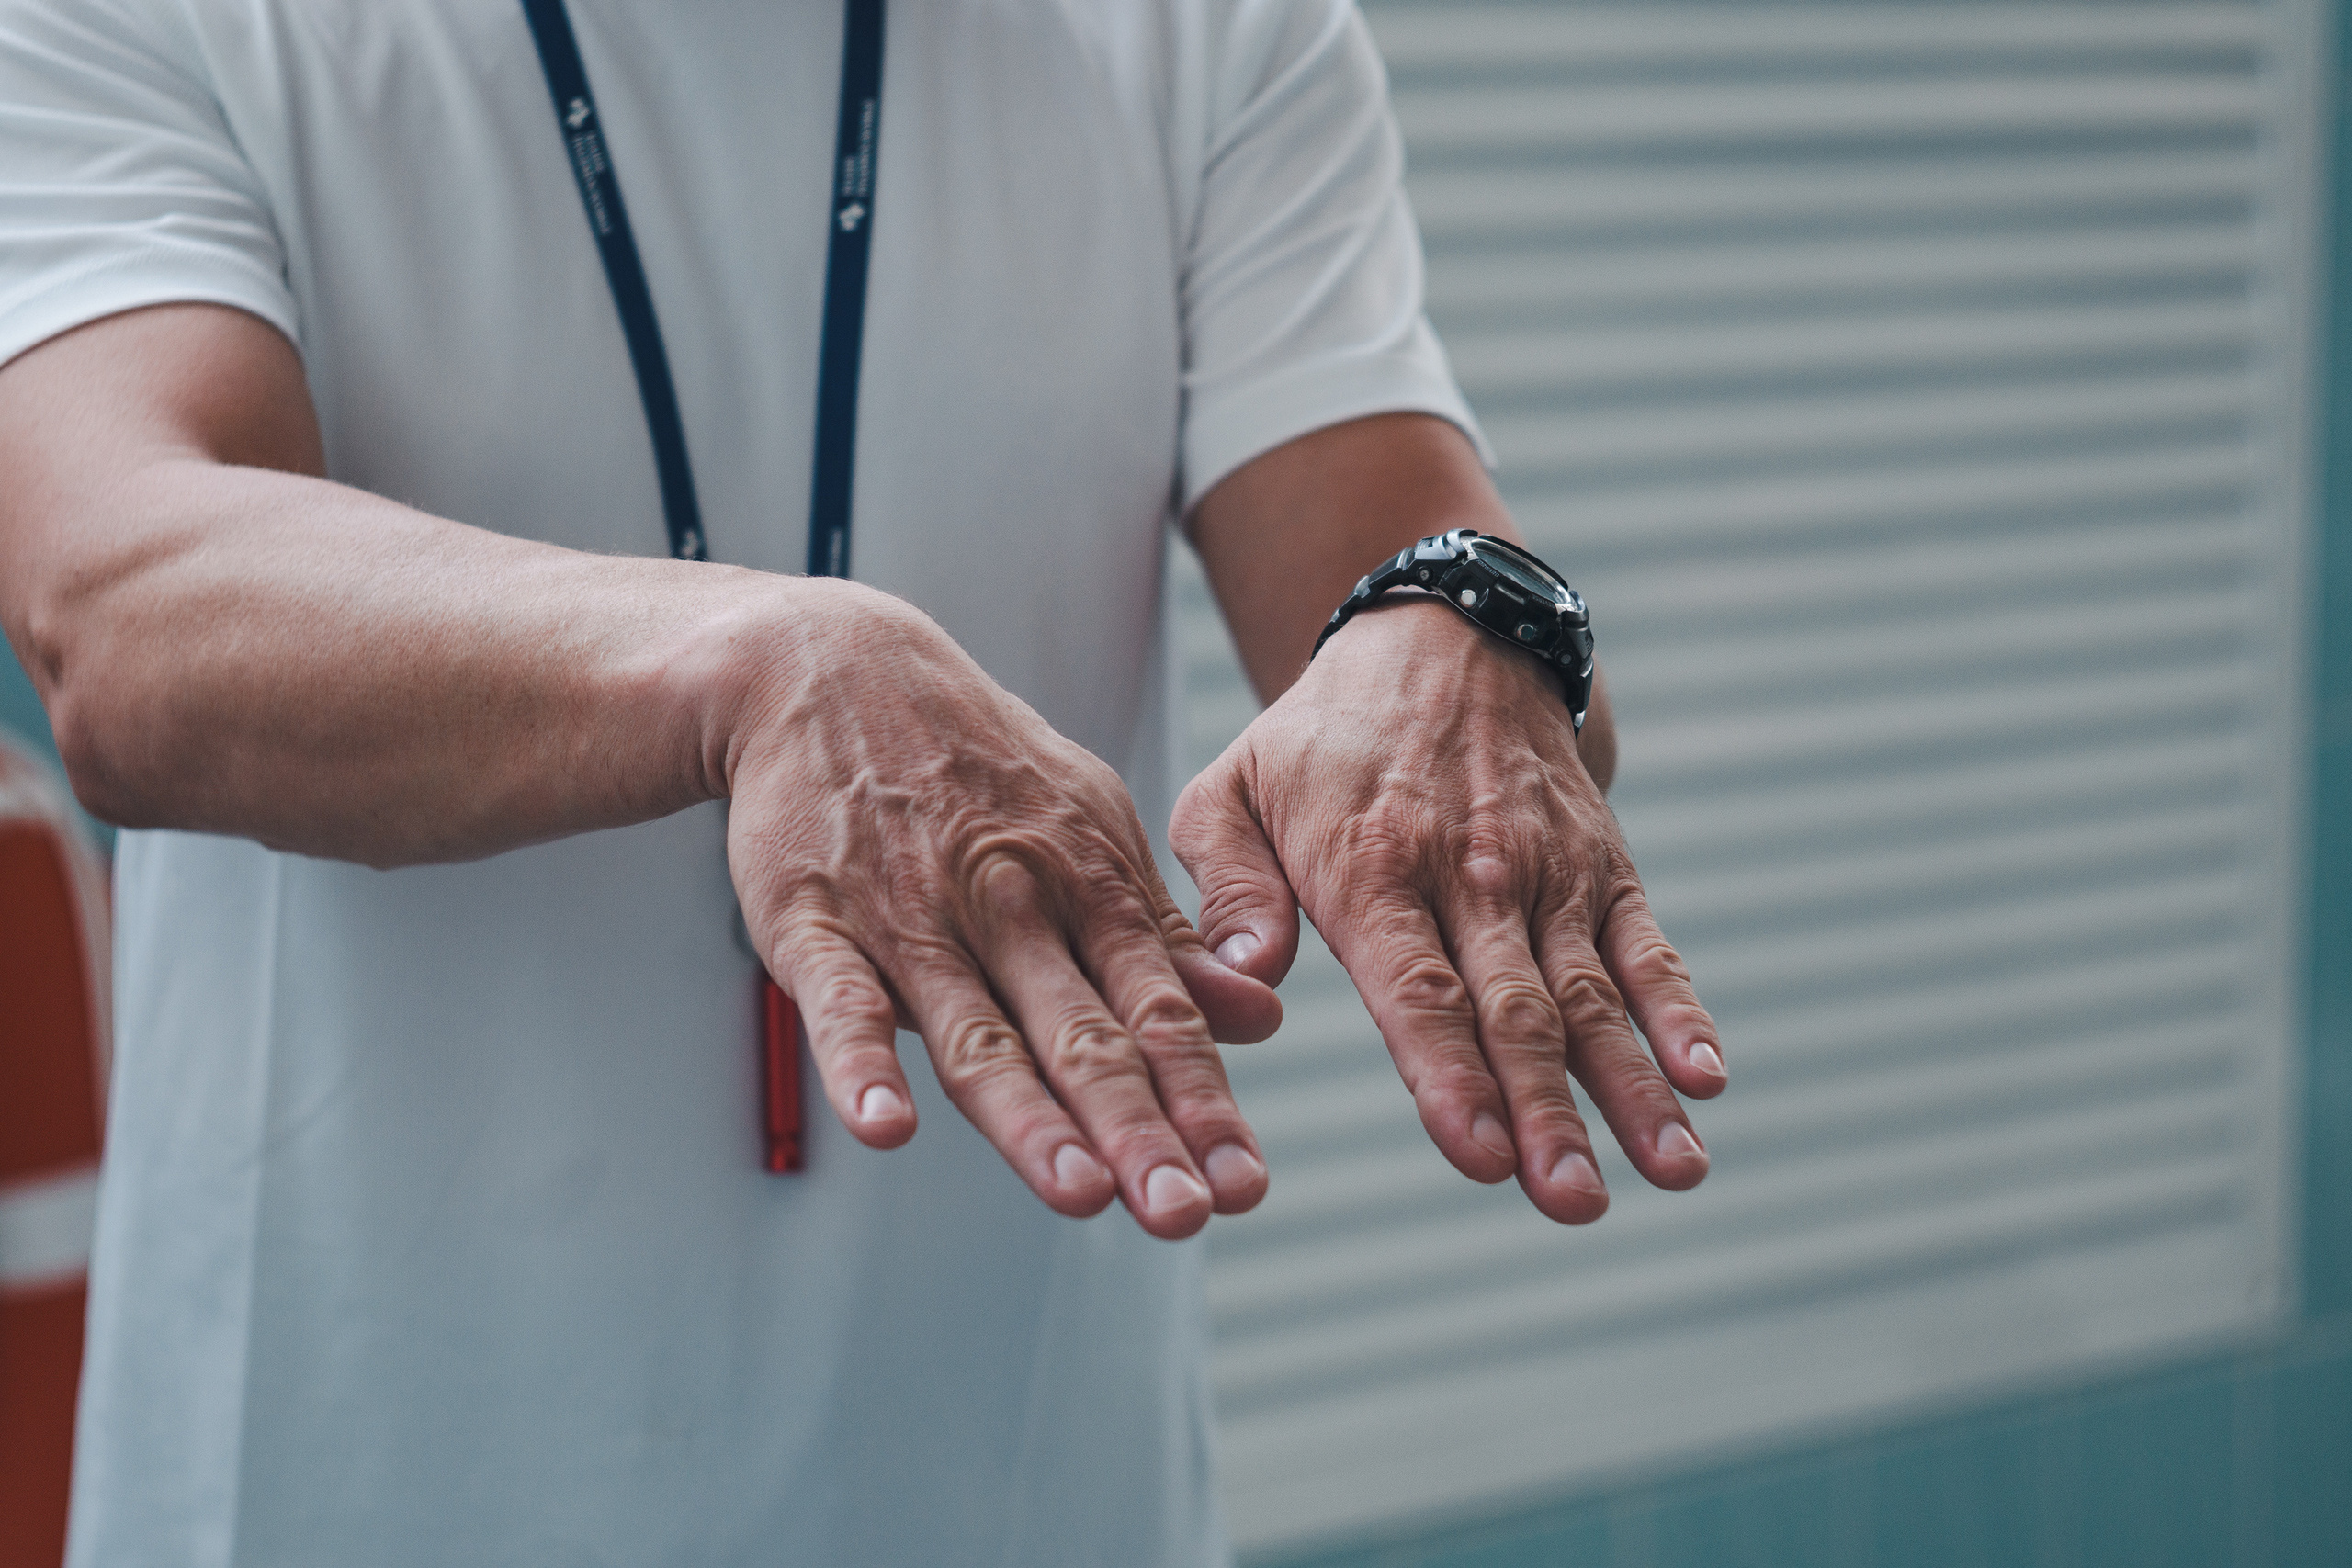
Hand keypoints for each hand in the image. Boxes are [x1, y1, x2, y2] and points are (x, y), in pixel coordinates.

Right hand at [721, 582, 1280, 1237]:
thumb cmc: (979, 768)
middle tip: (1184, 1214)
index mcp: (1088, 888)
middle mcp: (1011, 906)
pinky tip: (885, 1126)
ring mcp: (910, 914)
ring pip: (975, 1031)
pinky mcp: (813, 917)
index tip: (1243, 1185)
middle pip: (1080, 1033)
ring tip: (1077, 1193)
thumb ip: (1164, 937)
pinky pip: (837, 998)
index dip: (1202, 1100)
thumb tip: (1263, 1019)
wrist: (835, 667)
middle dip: (1136, 1128)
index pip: (1158, 1012)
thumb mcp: (1091, 830)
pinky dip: (860, 1062)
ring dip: (1027, 1115)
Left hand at [1169, 598, 1722, 1222]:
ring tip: (1672, 1170)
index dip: (1450, 1074)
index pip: (1418, 989)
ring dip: (1631, 1086)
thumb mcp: (1232, 791)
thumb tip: (1247, 983)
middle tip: (1572, 1200)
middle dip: (1548, 1111)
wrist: (1441, 641)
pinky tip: (1708, 1079)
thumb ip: (1232, 891)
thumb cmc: (1316, 743)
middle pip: (1516, 1010)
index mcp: (1371, 868)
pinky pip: (1647, 946)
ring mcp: (1547, 873)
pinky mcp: (1603, 868)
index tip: (1479, 1151)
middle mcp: (1472, 875)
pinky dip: (1680, 1011)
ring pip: (1592, 994)